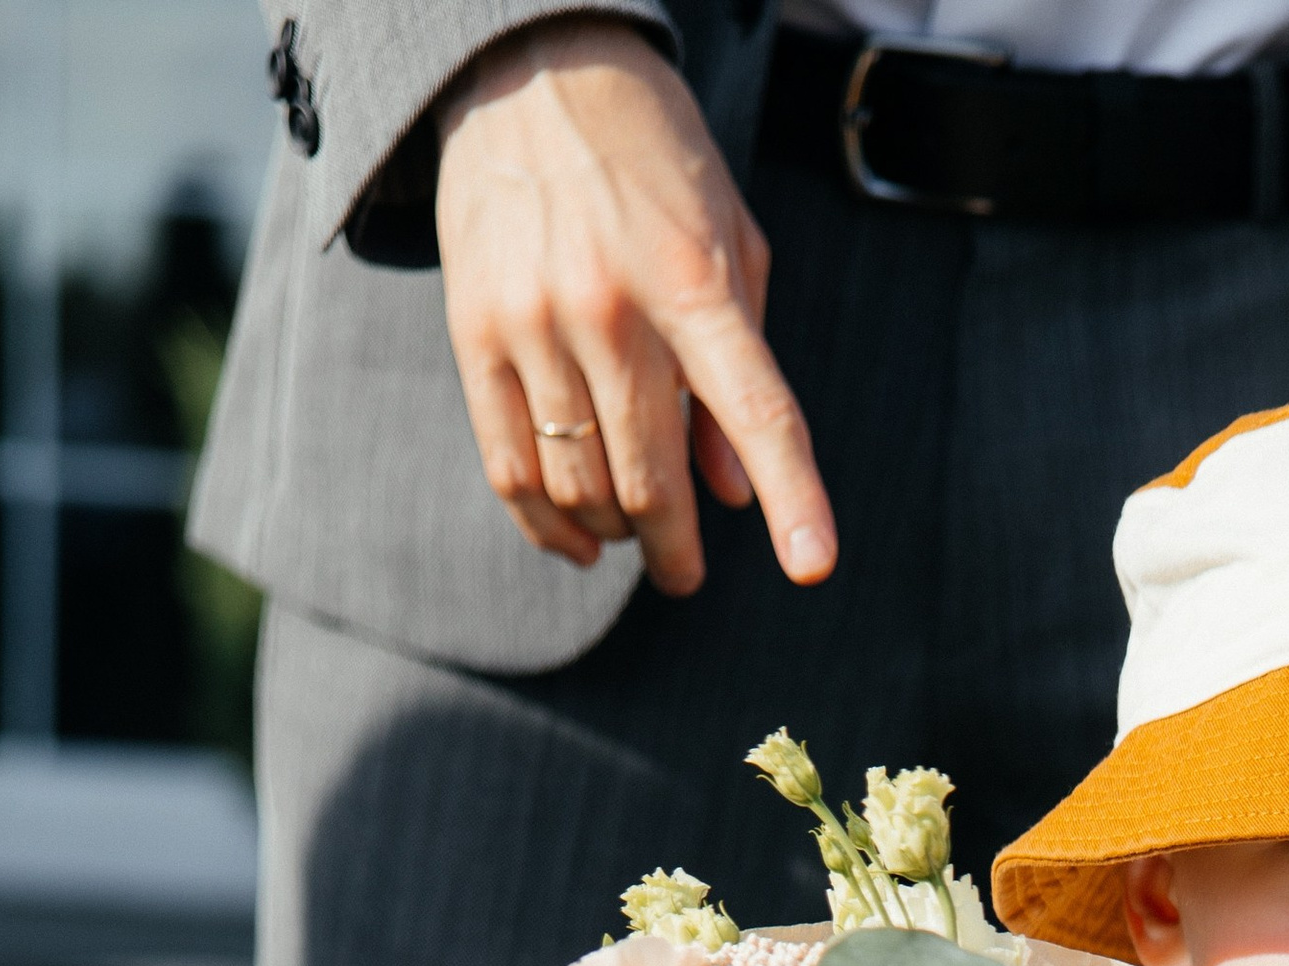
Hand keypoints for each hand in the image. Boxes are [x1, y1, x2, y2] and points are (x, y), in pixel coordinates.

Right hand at [434, 13, 835, 593]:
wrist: (532, 70)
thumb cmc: (654, 164)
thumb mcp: (729, 244)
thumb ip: (740, 368)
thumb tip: (729, 491)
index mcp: (694, 283)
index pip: (757, 412)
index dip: (792, 498)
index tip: (814, 567)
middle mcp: (612, 307)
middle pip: (650, 480)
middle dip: (674, 550)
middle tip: (684, 572)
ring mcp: (536, 322)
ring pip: (579, 486)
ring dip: (613, 532)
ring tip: (630, 531)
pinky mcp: (475, 332)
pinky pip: (509, 468)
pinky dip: (546, 522)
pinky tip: (576, 538)